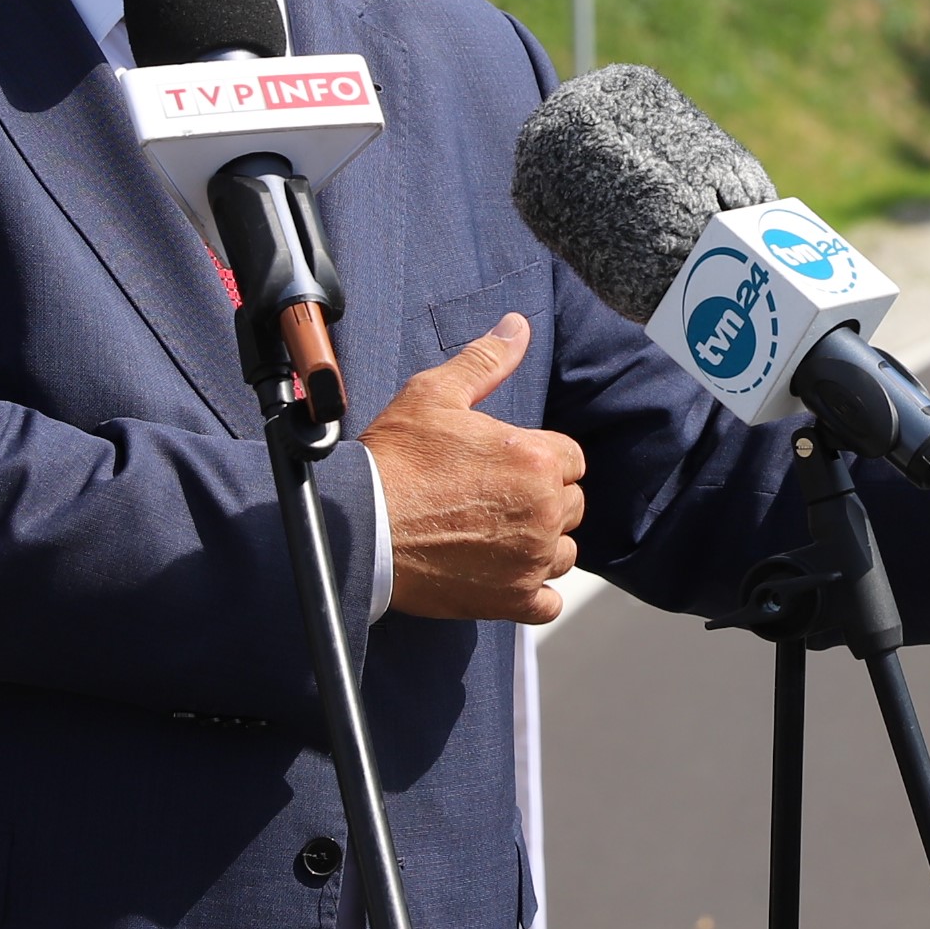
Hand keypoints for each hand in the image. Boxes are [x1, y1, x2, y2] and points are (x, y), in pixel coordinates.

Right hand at [357, 314, 586, 624]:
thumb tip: (517, 326)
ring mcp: (530, 559)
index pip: (571, 459)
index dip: (541, 460)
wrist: (358, 528)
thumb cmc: (394, 461)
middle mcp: (544, 510)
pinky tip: (504, 576)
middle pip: (571, 505)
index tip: (507, 466)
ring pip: (563, 553)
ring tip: (495, 535)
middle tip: (493, 499)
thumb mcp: (435, 394)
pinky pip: (548, 603)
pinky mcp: (512, 600)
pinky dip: (532, 593)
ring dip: (539, 545)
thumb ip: (486, 360)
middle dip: (542, 500)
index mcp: (535, 457)